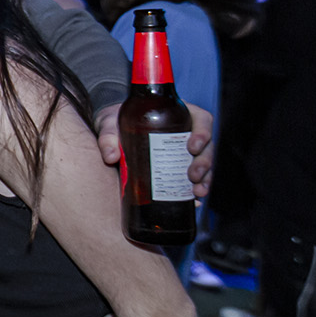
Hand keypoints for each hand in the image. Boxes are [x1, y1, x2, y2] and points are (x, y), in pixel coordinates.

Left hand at [92, 103, 215, 199]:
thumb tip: (111, 157)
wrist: (110, 132)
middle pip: (206, 146)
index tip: (192, 147)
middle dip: (204, 162)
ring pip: (204, 163)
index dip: (203, 133)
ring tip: (197, 192)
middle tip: (193, 175)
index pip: (201, 119)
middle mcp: (185, 132)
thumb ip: (109, 137)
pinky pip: (193, 178)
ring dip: (205, 178)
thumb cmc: (115, 121)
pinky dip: (196, 189)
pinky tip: (195, 201)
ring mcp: (183, 151)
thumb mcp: (110, 123)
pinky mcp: (177, 168)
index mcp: (176, 115)